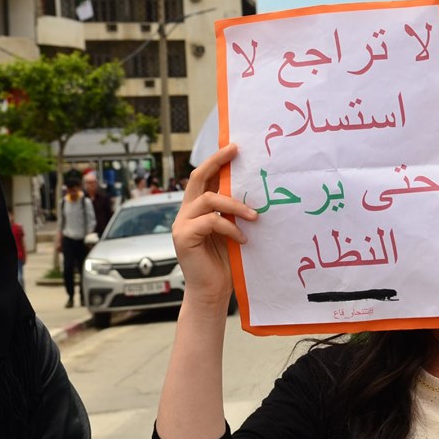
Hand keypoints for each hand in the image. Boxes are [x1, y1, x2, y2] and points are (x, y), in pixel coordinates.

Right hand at [172, 144, 257, 307]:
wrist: (212, 292)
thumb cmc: (226, 263)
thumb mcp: (233, 231)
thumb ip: (234, 213)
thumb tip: (256, 191)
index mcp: (198, 209)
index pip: (205, 178)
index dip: (217, 161)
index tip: (234, 147)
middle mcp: (186, 212)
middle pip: (198, 177)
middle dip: (217, 161)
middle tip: (236, 151)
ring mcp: (182, 224)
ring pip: (209, 199)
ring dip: (236, 205)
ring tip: (256, 216)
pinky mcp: (183, 237)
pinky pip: (211, 222)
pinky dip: (231, 228)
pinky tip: (243, 239)